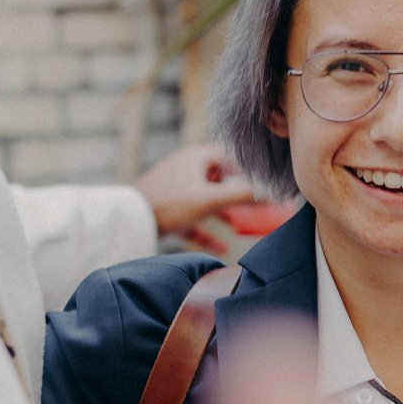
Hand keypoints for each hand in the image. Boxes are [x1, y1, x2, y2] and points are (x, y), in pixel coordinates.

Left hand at [135, 143, 257, 241]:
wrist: (130, 222)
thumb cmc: (170, 204)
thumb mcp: (210, 199)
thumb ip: (242, 195)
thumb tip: (272, 193)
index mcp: (196, 158)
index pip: (230, 155)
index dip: (249, 167)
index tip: (265, 182)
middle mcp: (186, 169)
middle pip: (220, 180)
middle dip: (239, 195)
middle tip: (259, 206)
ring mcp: (176, 190)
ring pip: (207, 200)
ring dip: (225, 214)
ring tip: (243, 227)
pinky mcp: (168, 210)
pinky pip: (193, 219)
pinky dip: (207, 231)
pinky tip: (221, 248)